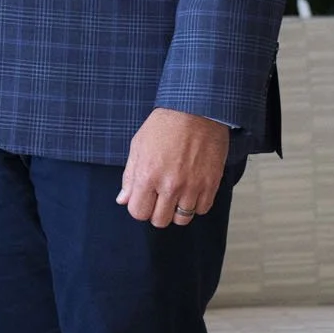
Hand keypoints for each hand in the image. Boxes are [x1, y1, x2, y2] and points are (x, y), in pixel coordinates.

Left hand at [117, 108, 229, 227]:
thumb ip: (129, 176)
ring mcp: (192, 187)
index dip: (138, 208)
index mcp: (147, 175)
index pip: (138, 212)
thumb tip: (123, 199)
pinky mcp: (211, 185)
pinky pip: (202, 210)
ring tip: (176, 195)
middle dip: (156, 212)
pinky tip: (191, 190)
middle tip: (159, 199)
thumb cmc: (164, 126)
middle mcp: (169, 185)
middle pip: (159, 220)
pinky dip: (196, 204)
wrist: (196, 112)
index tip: (142, 200)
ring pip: (182, 219)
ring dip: (177, 210)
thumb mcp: (138, 146)